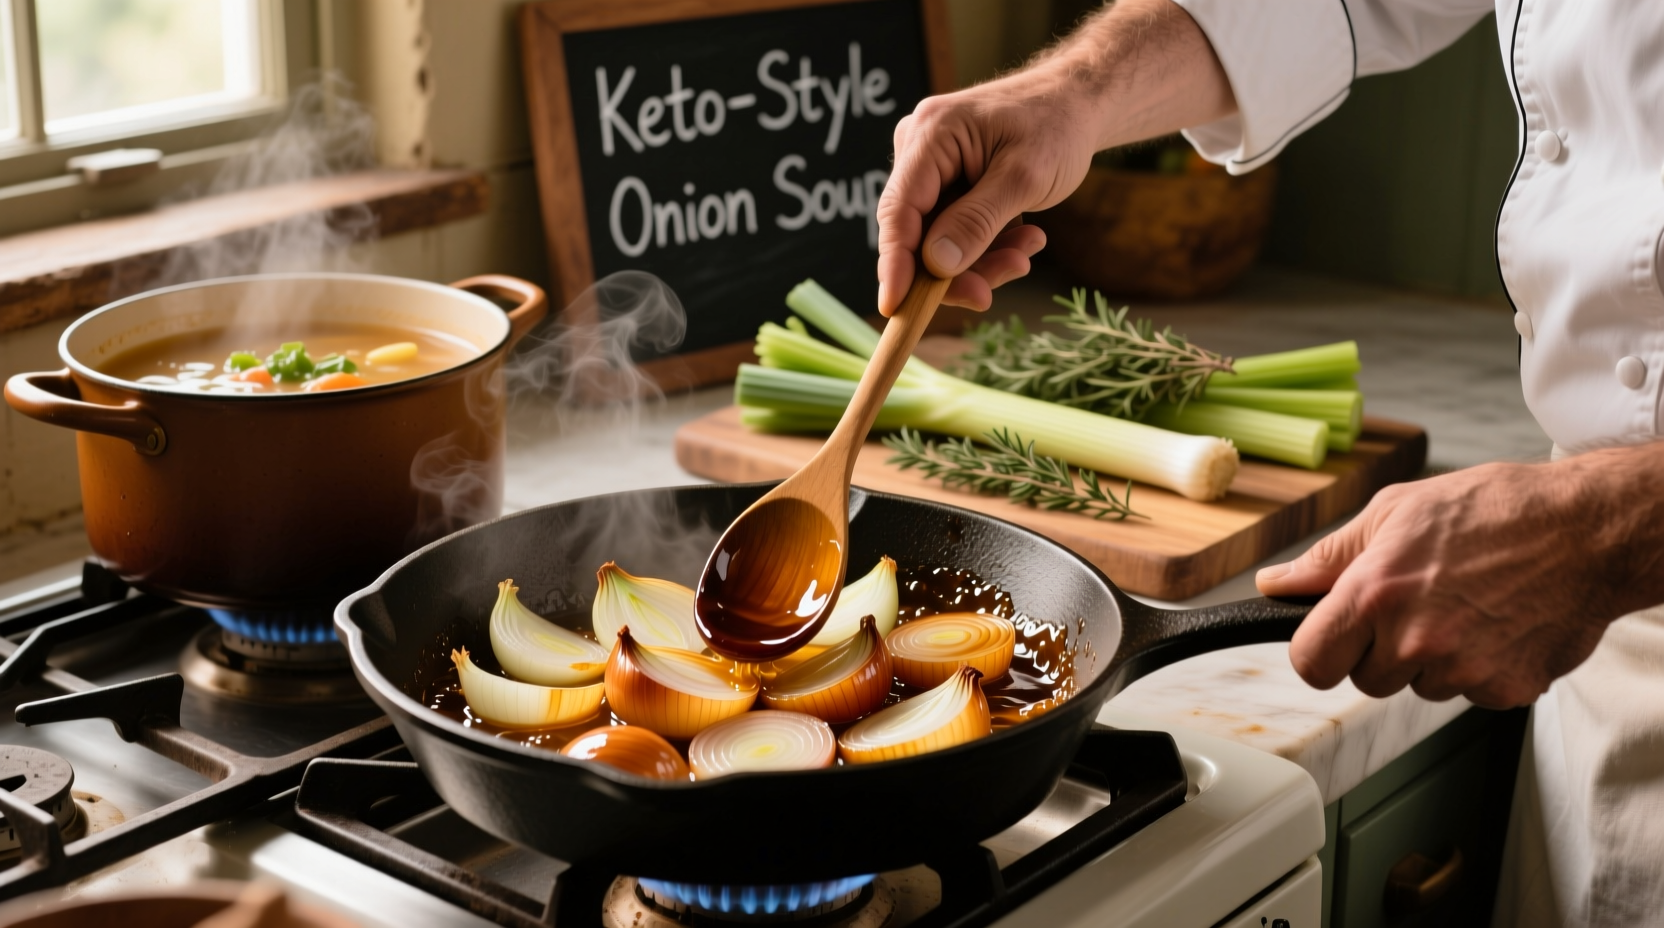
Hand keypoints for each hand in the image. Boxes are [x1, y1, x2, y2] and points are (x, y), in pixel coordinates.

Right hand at [874, 76, 1082, 313]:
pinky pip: (955, 230)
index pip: (898, 210)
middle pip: (916, 232)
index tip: (895, 308)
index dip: (894, 264)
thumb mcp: (1024, 178)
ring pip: (938, 239)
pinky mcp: (947, 183)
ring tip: (1026, 252)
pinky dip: (987, 245)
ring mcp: (931, 167)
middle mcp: (920, 149)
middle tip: (990, 294)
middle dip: (953, 269)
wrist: (1077, 104)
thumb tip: (935, 264)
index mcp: (931, 135)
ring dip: (980, 258)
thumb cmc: (1056, 127)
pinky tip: (1024, 237)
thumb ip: (978, 221)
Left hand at [1257, 449, 1663, 707]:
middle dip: (1380, 650)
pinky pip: (1468, 694)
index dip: (1317, 652)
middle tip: (1416, 604)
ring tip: (1463, 605)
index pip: (1310, 662)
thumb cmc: (1494, 510)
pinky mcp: (1505, 690)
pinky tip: (1495, 624)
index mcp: (1375, 594)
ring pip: (1418, 687)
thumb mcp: (1395, 512)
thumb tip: (1278, 585)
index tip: (1330, 639)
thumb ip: (1328, 557)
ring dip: (1430, 659)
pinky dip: (1478, 668)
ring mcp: (1463, 671)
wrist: (1586, 529)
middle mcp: (1415, 640)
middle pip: (1365, 680)